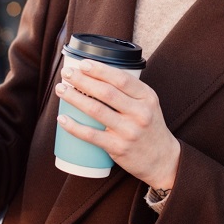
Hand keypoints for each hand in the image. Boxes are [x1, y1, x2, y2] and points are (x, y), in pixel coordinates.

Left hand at [55, 59, 180, 190]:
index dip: (100, 70)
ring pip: (96, 110)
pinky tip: (62, 118)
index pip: (122, 78)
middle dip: (82, 80)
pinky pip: (91, 135)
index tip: (83, 63)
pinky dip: (74, 127)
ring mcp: (129, 131)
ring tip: (61, 89)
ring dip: (74, 98)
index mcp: (147, 97)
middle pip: (106, 92)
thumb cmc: (150, 127)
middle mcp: (140, 112)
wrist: (163, 159)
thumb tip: (98, 73)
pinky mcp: (118, 148)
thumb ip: (130, 90)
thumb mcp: (149, 104)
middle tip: (67, 73)